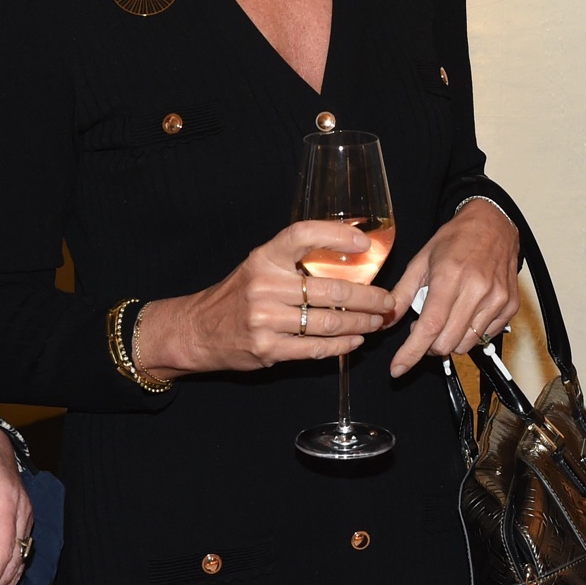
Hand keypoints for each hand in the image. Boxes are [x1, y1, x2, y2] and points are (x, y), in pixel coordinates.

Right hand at [137, 221, 396, 376]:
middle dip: (369, 297)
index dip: (336, 236)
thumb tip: (349, 254)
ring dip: (361, 324)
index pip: (302, 234)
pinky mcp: (268, 349)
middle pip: (330, 289)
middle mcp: (264, 286)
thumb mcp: (259, 266)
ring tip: (378, 322)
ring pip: (329, 322)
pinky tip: (355, 341)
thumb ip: (295, 261)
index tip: (364, 244)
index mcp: (264, 258)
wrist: (197, 330)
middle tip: (388, 301)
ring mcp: (265, 320)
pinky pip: (316, 348)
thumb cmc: (237, 296)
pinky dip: (342, 345)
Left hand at [385, 200, 519, 376]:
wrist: (493, 224)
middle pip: (447, 342)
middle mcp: (477, 290)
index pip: (430, 326)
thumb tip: (384, 320)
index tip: (398, 368)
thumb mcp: (420, 261)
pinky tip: (465, 312)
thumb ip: (400, 294)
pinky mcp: (510, 306)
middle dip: (429, 346)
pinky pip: (485, 336)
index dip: (411, 352)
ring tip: (446, 317)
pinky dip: (470, 332)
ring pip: (466, 344)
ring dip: (449, 340)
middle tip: (424, 328)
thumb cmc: (456, 240)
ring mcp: (497, 299)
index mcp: (450, 276)